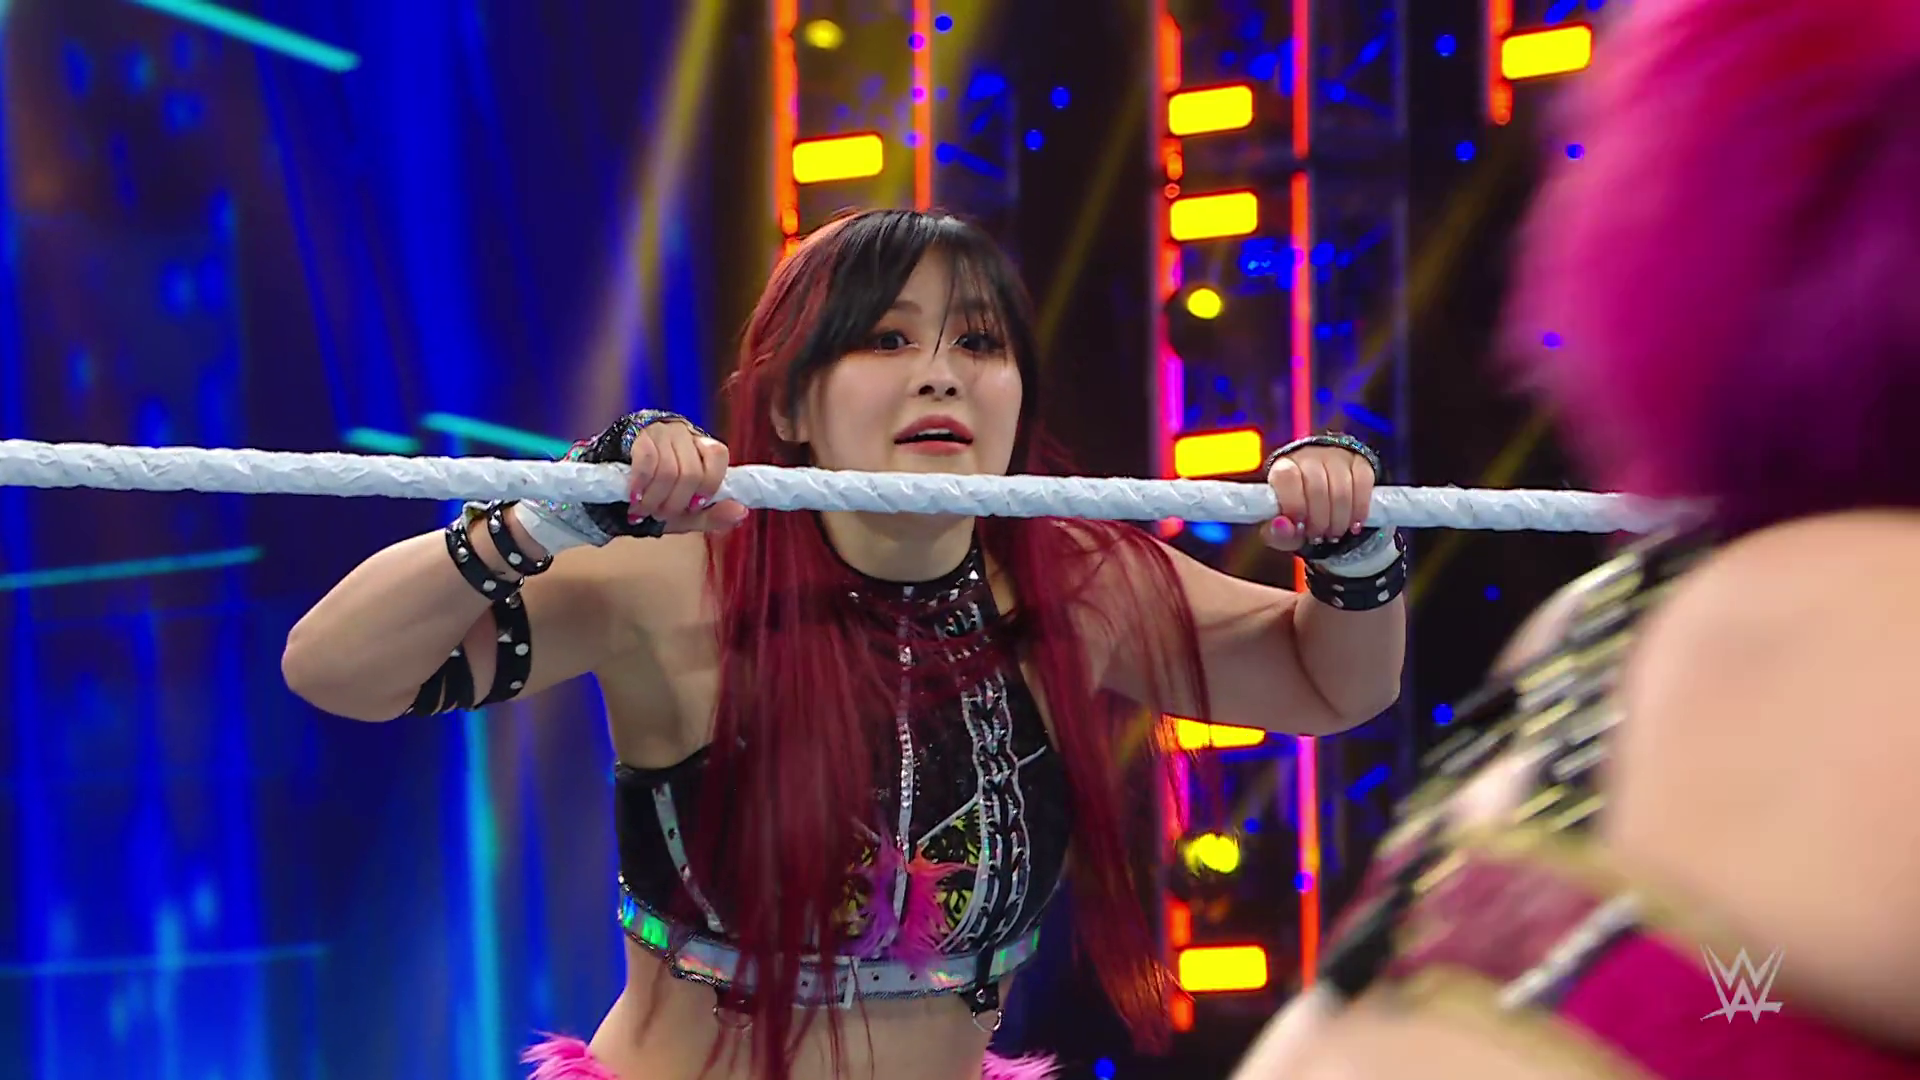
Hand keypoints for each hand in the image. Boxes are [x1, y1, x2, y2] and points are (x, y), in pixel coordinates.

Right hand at [626, 420, 748, 533]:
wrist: (613, 484)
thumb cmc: (656, 495)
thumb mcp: (686, 513)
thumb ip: (713, 515)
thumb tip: (742, 512)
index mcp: (702, 447)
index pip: (718, 455)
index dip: (708, 485)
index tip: (693, 506)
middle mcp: (684, 434)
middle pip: (691, 472)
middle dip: (675, 503)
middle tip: (660, 514)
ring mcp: (660, 432)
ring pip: (668, 471)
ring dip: (655, 499)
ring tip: (644, 510)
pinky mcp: (636, 435)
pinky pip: (645, 462)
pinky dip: (641, 485)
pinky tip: (634, 497)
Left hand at [1261, 444, 1375, 552]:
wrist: (1320, 494)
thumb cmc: (1297, 512)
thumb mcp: (1282, 528)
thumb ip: (1277, 533)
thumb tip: (1281, 526)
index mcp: (1282, 467)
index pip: (1288, 477)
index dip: (1294, 504)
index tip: (1299, 525)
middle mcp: (1309, 455)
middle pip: (1317, 488)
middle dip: (1319, 521)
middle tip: (1318, 537)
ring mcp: (1336, 456)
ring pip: (1342, 490)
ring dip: (1339, 520)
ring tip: (1333, 534)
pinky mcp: (1359, 461)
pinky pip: (1363, 483)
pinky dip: (1359, 509)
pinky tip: (1354, 524)